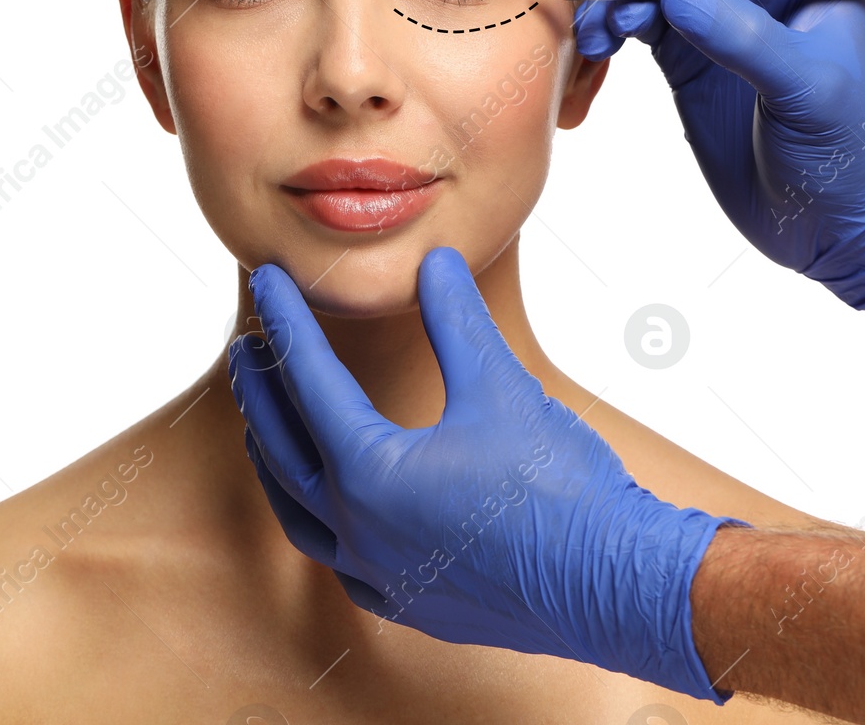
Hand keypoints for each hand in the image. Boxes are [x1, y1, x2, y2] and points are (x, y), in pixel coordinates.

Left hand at [228, 245, 749, 703]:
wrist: (614, 583)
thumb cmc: (560, 489)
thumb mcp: (501, 386)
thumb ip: (458, 320)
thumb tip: (437, 262)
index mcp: (369, 473)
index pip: (309, 381)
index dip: (288, 323)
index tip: (269, 283)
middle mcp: (359, 530)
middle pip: (284, 450)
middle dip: (263, 393)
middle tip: (250, 350)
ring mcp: (381, 575)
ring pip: (300, 516)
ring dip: (276, 464)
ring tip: (264, 427)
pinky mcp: (412, 602)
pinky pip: (341, 564)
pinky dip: (321, 527)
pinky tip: (333, 515)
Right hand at [575, 0, 864, 309]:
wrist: (835, 220)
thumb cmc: (849, 151)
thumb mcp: (809, 91)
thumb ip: (747, 39)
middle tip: (622, 6)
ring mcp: (717, 16)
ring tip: (600, 35)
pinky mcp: (685, 56)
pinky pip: (636, 19)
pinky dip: (608, 26)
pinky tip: (597, 49)